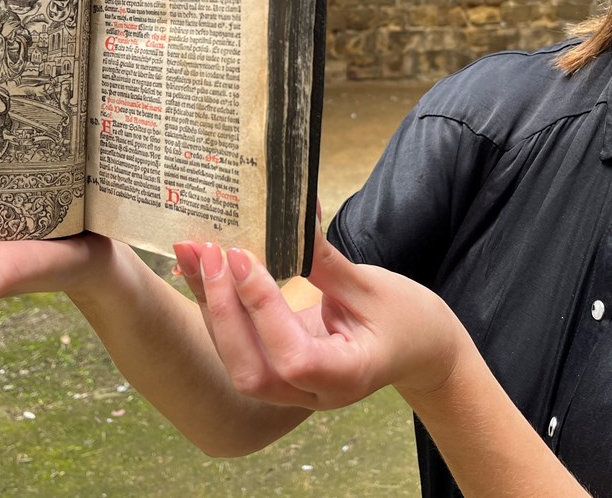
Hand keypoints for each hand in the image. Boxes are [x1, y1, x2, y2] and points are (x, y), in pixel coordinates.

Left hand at [172, 231, 462, 410]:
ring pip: (236, 361)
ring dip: (210, 306)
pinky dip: (219, 309)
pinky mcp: (279, 371)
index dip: (263, 310)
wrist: (422, 350)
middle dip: (223, 311)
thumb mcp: (374, 286)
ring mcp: (293, 389)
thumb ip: (326, 261)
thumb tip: (290, 218)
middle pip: (250, 371)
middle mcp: (312, 393)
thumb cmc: (409, 319)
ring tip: (190, 254)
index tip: (243, 257)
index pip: (293, 357)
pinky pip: (241, 347)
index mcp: (345, 377)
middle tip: (208, 253)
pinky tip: (200, 271)